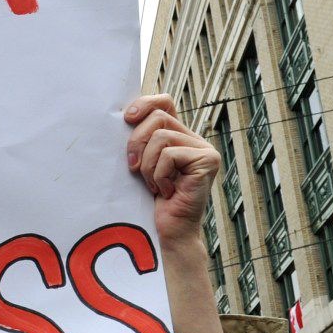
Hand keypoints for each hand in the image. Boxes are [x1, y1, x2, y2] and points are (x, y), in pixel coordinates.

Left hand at [125, 94, 219, 246]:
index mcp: (178, 136)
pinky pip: (170, 155)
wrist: (168, 231)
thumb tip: (124, 117)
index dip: (145, 104)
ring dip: (148, 165)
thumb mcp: (140, 164)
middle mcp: (194, 139)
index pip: (164, 102)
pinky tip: (167, 190)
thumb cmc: (149, 201)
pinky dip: (159, 174)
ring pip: (161, 137)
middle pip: (158, 118)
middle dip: (137, 142)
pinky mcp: (208, 160)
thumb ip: (139, 141)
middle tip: (133, 168)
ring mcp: (204, 149)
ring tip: (154, 184)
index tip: (127, 118)